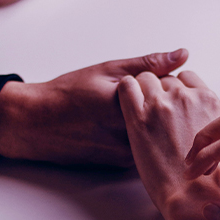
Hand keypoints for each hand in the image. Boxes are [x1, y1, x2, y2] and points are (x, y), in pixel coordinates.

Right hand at [0, 49, 188, 166]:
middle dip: (166, 106)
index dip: (169, 85)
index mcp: (131, 110)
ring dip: (157, 123)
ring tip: (125, 111)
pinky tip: (122, 126)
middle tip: (144, 94)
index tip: (157, 79)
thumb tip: (182, 54)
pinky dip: (145, 137)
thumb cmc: (69, 94)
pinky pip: (146, 148)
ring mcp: (128, 155)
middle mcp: (132, 137)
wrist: (37, 125)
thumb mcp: (109, 70)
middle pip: (170, 120)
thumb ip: (149, 64)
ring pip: (159, 137)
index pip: (174, 96)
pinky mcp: (123, 165)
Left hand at [117, 70, 219, 219]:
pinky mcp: (138, 116)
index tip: (171, 102)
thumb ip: (207, 117)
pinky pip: (126, 85)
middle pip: (166, 78)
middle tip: (155, 114)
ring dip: (141, 91)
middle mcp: (186, 97)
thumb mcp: (218, 137)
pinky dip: (125, 91)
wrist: (189, 196)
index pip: (187, 77)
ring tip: (140, 113)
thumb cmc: (205, 175)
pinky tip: (127, 106)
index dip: (176, 88)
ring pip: (145, 77)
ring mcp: (162, 104)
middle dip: (159, 92)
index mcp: (208, 100)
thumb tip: (198, 112)